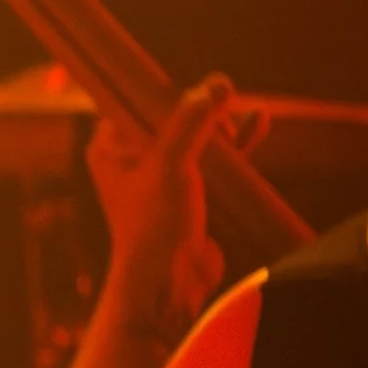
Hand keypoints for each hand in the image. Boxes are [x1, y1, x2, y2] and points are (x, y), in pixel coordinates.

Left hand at [87, 75, 237, 337]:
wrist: (171, 284)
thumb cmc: (154, 226)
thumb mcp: (170, 164)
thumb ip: (192, 122)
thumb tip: (217, 85)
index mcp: (109, 149)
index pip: (133, 101)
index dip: (164, 90)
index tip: (194, 84)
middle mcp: (131, 160)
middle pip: (169, 116)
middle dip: (200, 108)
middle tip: (223, 107)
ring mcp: (162, 178)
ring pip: (195, 137)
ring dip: (220, 125)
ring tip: (243, 112)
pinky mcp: (190, 195)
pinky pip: (214, 160)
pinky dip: (234, 146)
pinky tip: (257, 123)